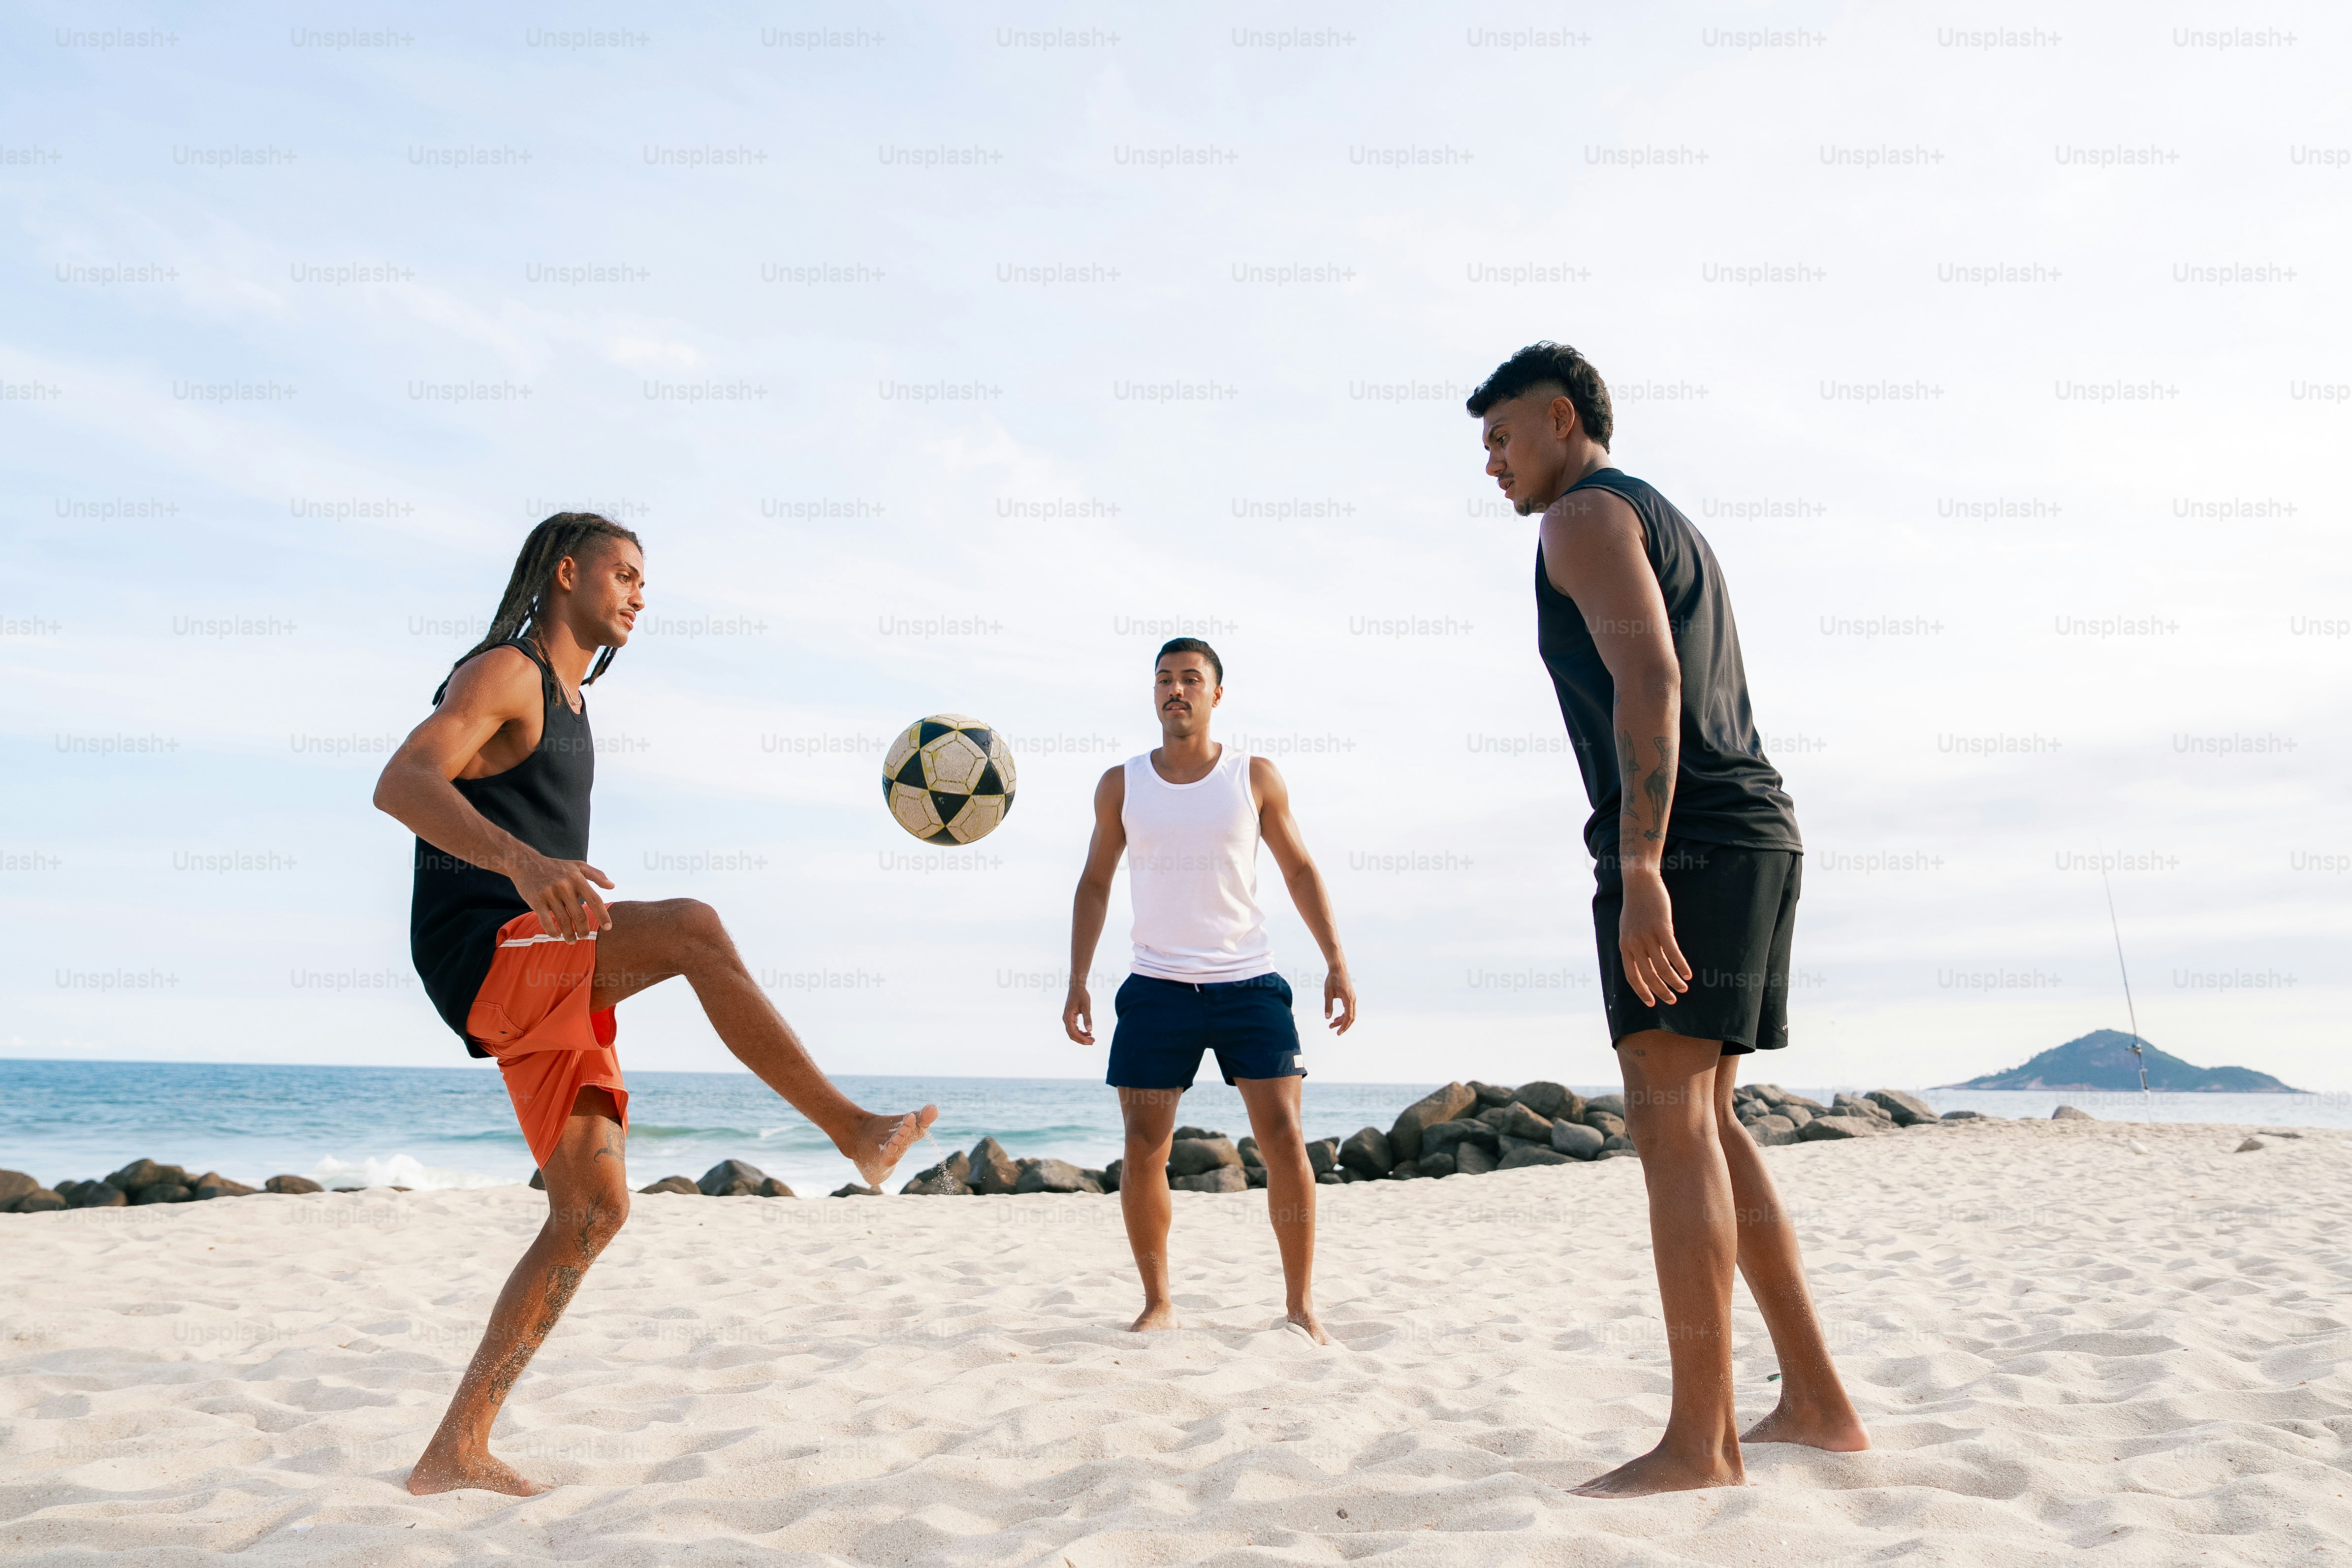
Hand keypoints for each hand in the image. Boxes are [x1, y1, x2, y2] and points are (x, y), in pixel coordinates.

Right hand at [511, 853, 612, 941]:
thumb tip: (612, 886)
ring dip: (569, 935)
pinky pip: (546, 922)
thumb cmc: (556, 867)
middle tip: (584, 936)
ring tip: (571, 940)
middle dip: (584, 930)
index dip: (603, 916)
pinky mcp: (536, 900)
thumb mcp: (577, 865)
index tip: (608, 928)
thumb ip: (596, 875)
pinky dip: (553, 932)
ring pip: (563, 921)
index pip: (595, 900)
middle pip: (579, 915)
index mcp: (577, 878)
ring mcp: (549, 893)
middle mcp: (564, 885)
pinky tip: (557, 935)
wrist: (526, 863)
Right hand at [1063, 984, 1093, 1044]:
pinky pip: (1074, 1028)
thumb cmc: (1081, 995)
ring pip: (1073, 1032)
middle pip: (1072, 1034)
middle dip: (1082, 1040)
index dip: (1081, 1039)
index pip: (1073, 1033)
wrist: (1077, 987)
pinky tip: (1088, 1032)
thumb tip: (1089, 1030)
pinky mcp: (1071, 1017)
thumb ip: (1087, 1018)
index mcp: (1068, 1017)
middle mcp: (1066, 1019)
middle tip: (1092, 1042)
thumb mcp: (1086, 1007)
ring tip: (1092, 1038)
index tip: (1090, 1042)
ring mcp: (1068, 1018)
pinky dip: (1080, 1032)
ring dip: (1082, 1036)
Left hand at [1324, 966, 1356, 1034]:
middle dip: (1343, 1025)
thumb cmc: (1332, 979)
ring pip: (1350, 1014)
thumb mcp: (1328, 993)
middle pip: (1351, 1017)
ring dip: (1342, 1020)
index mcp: (1348, 999)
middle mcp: (1353, 1000)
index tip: (1338, 1033)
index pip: (1348, 1017)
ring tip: (1332, 1024)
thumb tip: (1327, 1018)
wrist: (1338, 969)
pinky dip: (1344, 1015)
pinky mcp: (1351, 997)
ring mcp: (1353, 998)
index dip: (1343, 1026)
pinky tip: (1336, 1017)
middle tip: (1333, 1030)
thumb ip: (1328, 1005)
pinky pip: (1349, 1009)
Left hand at [1618, 869, 1689, 1006]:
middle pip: (1648, 976)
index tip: (1652, 1003)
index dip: (1642, 992)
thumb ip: (1633, 945)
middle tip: (1673, 1000)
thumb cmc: (1636, 905)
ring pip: (1662, 967)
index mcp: (1624, 945)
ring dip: (1674, 981)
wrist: (1639, 882)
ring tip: (1683, 988)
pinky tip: (1688, 974)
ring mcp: (1647, 936)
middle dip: (1661, 991)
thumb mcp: (1628, 928)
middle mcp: (1633, 944)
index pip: (1631, 976)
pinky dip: (1681, 966)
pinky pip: (1673, 953)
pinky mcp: (1661, 928)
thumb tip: (1644, 964)